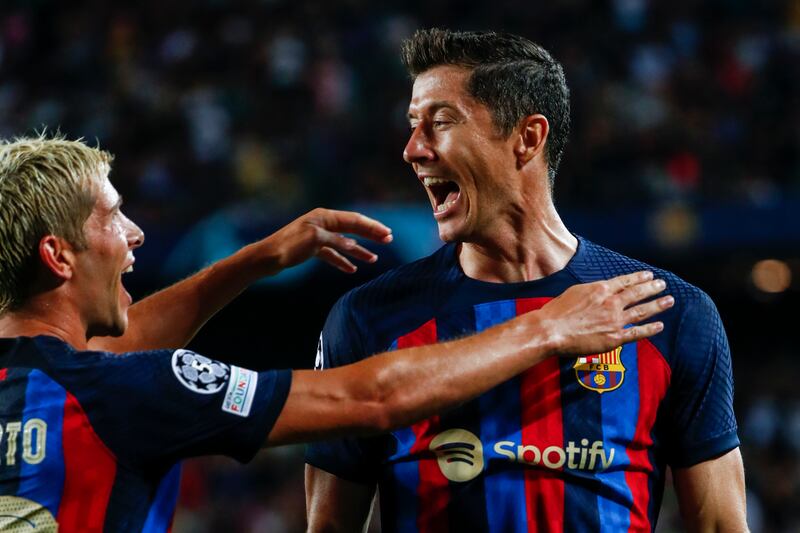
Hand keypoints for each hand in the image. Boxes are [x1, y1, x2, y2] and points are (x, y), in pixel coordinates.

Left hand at [257, 208, 392, 274]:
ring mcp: (318, 236)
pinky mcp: (312, 248)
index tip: (388, 234)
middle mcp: (323, 223)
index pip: (355, 220)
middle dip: (370, 235)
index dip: (373, 227)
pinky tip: (351, 269)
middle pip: (352, 228)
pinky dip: (342, 260)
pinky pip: (332, 254)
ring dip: (359, 250)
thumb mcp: (316, 240)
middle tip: (388, 240)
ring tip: (374, 259)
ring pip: (344, 243)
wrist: (267, 257)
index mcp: (325, 217)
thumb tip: (354, 244)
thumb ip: (337, 240)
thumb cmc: (289, 246)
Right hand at [539, 271, 673, 355]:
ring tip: (669, 300)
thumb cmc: (557, 311)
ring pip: (641, 311)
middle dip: (652, 288)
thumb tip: (601, 290)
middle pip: (637, 293)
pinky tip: (660, 326)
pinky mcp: (614, 338)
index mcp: (600, 290)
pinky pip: (636, 333)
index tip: (649, 275)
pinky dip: (650, 329)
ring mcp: (614, 320)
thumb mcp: (575, 292)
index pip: (625, 282)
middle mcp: (611, 303)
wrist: (551, 330)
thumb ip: (592, 291)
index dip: (639, 278)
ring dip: (657, 305)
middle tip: (663, 284)